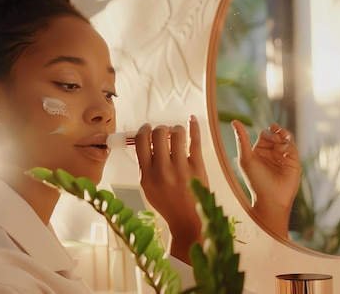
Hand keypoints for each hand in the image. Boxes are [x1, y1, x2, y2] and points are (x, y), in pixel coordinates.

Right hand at [135, 115, 206, 263]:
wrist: (187, 220)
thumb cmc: (166, 202)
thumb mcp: (147, 187)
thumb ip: (144, 165)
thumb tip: (144, 139)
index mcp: (147, 174)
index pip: (141, 141)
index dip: (144, 130)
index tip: (147, 129)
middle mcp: (162, 170)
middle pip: (158, 133)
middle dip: (160, 129)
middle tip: (163, 134)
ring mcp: (181, 168)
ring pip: (176, 133)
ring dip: (175, 129)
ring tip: (176, 134)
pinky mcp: (198, 168)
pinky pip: (195, 140)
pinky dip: (194, 126)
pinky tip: (191, 119)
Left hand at [231, 120, 300, 236]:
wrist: (271, 199)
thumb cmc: (255, 181)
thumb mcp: (246, 159)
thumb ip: (242, 140)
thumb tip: (235, 121)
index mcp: (259, 151)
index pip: (265, 133)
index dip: (268, 133)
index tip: (269, 137)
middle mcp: (271, 152)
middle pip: (277, 134)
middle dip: (277, 133)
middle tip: (276, 137)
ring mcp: (283, 157)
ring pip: (287, 139)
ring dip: (285, 137)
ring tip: (281, 142)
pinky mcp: (293, 162)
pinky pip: (293, 148)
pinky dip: (289, 147)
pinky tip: (285, 152)